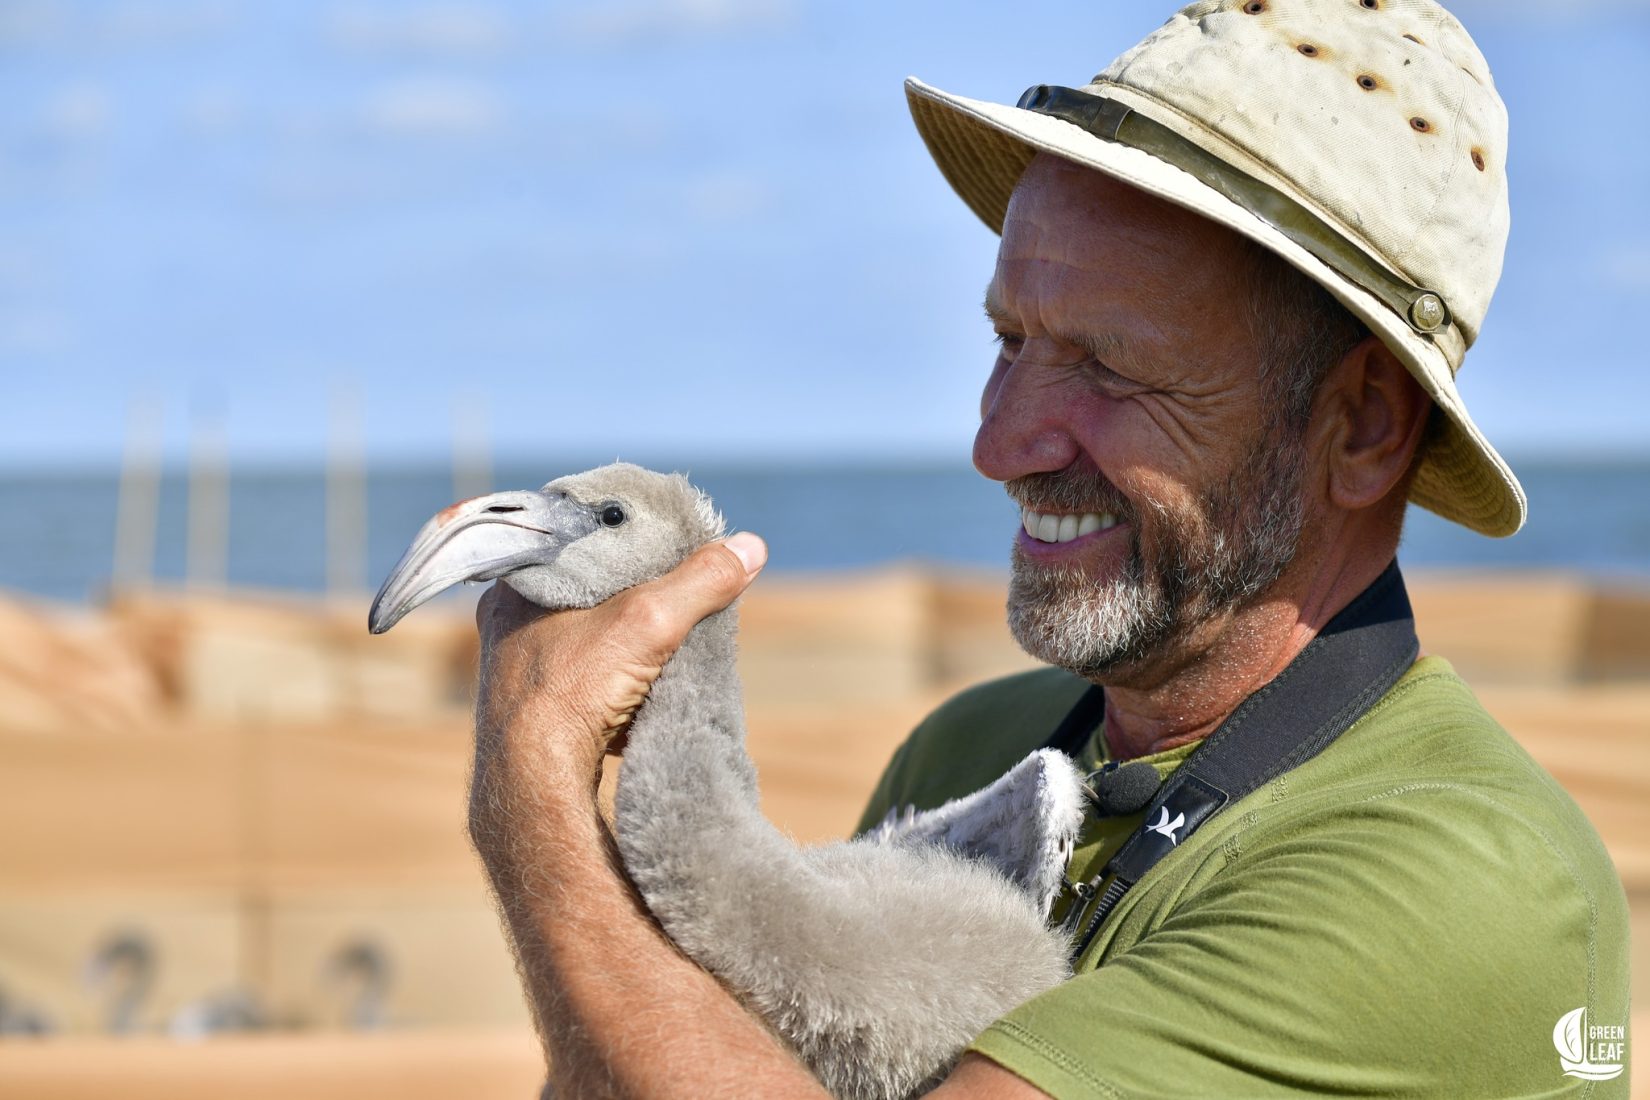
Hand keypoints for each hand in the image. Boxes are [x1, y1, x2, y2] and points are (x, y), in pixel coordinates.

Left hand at [473, 532, 768, 778]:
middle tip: (677, 594)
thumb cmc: (573, 691)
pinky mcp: (537, 713)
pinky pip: (587, 682)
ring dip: (630, 644)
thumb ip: (700, 581)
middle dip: (637, 596)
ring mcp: (520, 672)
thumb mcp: (648, 621)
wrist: (535, 786)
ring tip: (666, 641)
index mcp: (518, 587)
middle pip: (590, 592)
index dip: (627, 540)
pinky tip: (643, 689)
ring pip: (590, 639)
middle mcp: (510, 625)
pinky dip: (619, 683)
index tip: (668, 544)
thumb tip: (750, 547)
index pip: (580, 544)